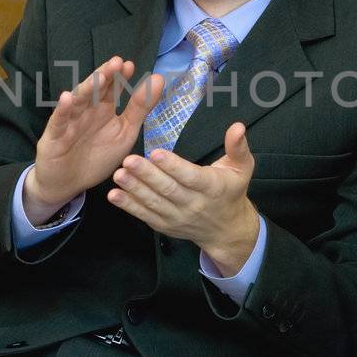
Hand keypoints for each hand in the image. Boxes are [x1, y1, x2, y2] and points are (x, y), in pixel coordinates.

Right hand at [22, 56, 164, 222]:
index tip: (130, 66)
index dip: (120, 77)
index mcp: (103, 109)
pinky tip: (67, 98)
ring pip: (78, 102)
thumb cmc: (96, 156)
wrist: (67, 183)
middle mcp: (86, 111)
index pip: (112, 88)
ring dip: (88, 89)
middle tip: (117, 63)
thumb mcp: (125, 132)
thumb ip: (140, 107)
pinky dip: (62, 110)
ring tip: (99, 78)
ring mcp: (69, 121)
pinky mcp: (55, 136)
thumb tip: (158, 78)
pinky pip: (58, 121)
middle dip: (106, 76)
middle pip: (95, 90)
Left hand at [107, 122, 259, 273]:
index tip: (156, 153)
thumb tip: (238, 126)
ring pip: (154, 203)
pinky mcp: (164, 225)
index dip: (173, 166)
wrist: (225, 230)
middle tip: (128, 160)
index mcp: (212, 188)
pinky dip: (129, 206)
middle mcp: (194, 204)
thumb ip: (238, 147)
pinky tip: (114, 195)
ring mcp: (177, 217)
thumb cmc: (231, 192)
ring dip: (134, 189)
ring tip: (118, 175)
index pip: (191, 177)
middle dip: (147, 175)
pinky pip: (145, 215)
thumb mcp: (242, 168)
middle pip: (168, 190)